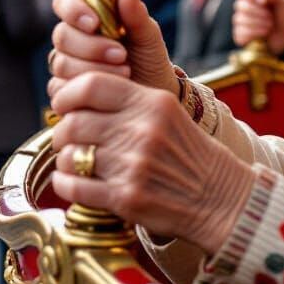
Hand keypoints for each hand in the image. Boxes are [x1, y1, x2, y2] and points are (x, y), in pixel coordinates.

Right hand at [49, 0, 177, 101]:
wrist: (151, 94)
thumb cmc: (148, 60)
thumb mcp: (148, 38)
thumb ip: (136, 16)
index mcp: (88, 16)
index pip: (65, 1)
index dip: (73, 9)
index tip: (94, 23)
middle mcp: (72, 38)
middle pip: (62, 35)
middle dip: (91, 46)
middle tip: (121, 54)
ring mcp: (64, 64)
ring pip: (61, 63)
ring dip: (94, 68)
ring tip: (125, 71)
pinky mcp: (63, 91)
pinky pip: (62, 88)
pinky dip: (86, 89)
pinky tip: (109, 90)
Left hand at [50, 72, 254, 254]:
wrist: (220, 198)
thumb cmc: (191, 156)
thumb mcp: (170, 115)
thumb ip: (130, 104)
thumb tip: (76, 102)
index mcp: (154, 103)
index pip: (91, 85)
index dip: (67, 95)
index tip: (64, 106)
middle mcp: (143, 130)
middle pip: (74, 122)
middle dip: (62, 133)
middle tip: (68, 140)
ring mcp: (133, 164)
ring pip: (70, 156)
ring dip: (66, 161)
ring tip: (79, 163)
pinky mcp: (126, 197)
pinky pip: (72, 187)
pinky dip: (66, 184)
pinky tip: (76, 183)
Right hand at [232, 0, 283, 55]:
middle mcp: (245, 8)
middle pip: (240, 5)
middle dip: (257, 11)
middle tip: (270, 16)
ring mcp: (241, 22)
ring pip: (240, 19)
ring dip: (259, 23)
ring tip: (270, 25)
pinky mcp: (240, 36)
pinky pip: (241, 33)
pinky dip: (255, 33)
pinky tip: (264, 33)